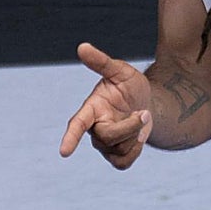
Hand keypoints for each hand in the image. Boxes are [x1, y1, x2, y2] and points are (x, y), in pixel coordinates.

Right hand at [58, 42, 153, 169]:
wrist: (146, 103)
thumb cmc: (130, 86)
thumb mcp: (120, 71)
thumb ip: (101, 62)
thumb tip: (82, 47)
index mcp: (91, 108)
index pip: (77, 124)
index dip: (71, 137)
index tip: (64, 152)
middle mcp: (93, 128)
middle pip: (107, 138)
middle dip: (130, 126)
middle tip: (143, 112)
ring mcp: (103, 144)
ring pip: (118, 151)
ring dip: (135, 136)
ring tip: (138, 120)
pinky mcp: (115, 156)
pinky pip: (123, 163)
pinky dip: (135, 151)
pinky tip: (137, 137)